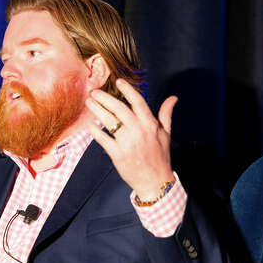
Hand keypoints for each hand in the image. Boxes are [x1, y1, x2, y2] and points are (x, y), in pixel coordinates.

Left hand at [86, 79, 177, 199]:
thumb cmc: (160, 157)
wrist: (155, 181)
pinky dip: (95, 130)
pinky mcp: (117, 154)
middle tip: (95, 92)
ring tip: (89, 102)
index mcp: (150, 124)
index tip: (118, 81)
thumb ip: (166, 114)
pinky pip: (103, 139)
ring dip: (97, 110)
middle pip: (119, 108)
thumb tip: (173, 98)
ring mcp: (127, 143)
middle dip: (105, 98)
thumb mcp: (166, 134)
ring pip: (108, 121)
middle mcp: (138, 131)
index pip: (138, 101)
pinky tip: (90, 124)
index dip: (127, 90)